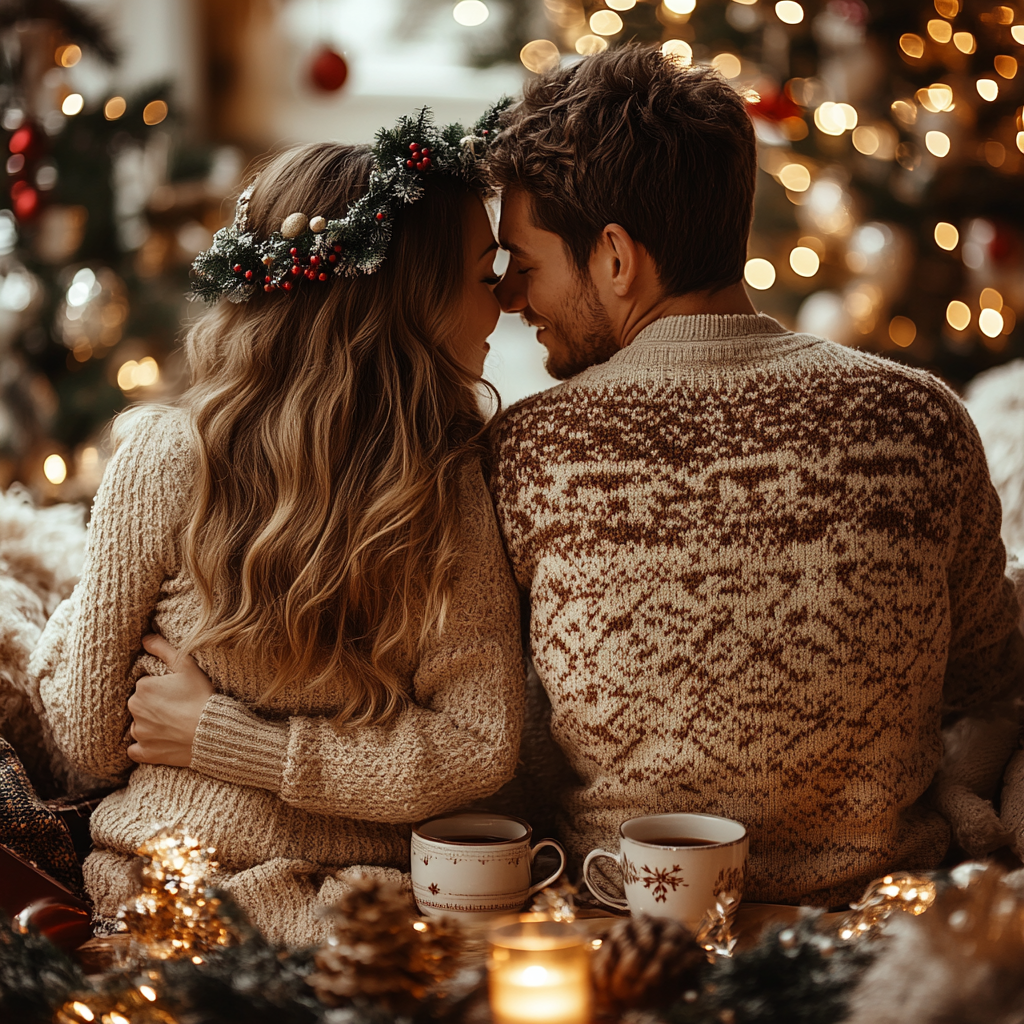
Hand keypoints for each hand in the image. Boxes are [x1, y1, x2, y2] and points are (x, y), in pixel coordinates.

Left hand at [127, 634, 214, 766]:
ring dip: (150, 725)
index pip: (146, 684)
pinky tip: (160, 742)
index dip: (163, 687)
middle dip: (154, 705)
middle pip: (141, 704)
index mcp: (142, 687)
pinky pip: (136, 749)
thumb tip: (145, 638)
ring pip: (138, 725)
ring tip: (174, 724)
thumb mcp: (187, 665)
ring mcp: (139, 733)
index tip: (178, 691)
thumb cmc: (202, 695)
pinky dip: (144, 746)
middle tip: (178, 707)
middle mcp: (135, 710)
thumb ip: (162, 648)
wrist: (214, 731)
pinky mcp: (145, 752)